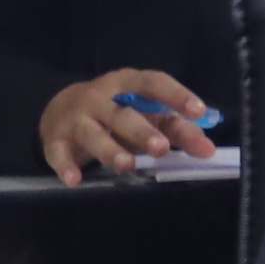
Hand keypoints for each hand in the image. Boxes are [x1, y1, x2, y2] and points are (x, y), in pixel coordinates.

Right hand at [37, 69, 218, 183]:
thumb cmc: (117, 111)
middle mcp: (99, 98)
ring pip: (92, 133)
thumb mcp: (147, 114)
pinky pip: (58, 153)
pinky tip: (75, 180)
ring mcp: (76, 118)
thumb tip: (208, 150)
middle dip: (141, 131)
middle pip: (121, 114)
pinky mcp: (55, 139)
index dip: (175, 95)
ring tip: (126, 165)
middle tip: (161, 147)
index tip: (198, 110)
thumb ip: (179, 129)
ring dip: (109, 150)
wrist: (60, 108)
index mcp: (127, 85)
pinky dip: (66, 166)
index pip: (152, 83)